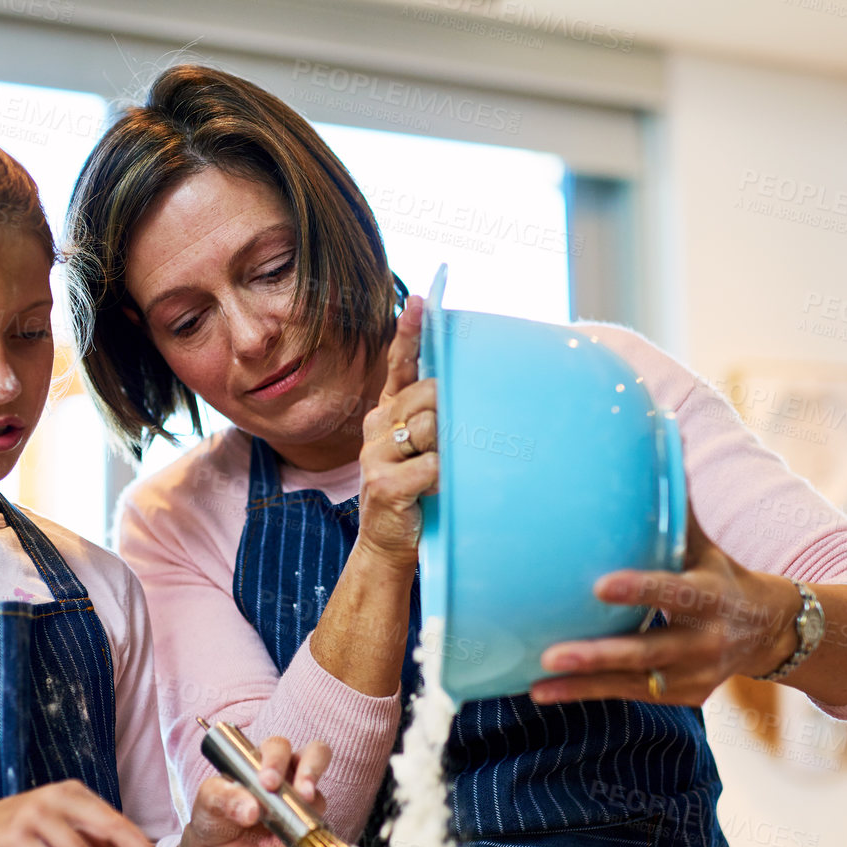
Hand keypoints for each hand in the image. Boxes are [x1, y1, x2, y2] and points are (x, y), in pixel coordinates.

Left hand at [175, 735, 332, 846]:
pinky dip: (291, 837)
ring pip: (318, 796)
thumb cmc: (214, 814)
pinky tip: (270, 845)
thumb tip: (251, 809)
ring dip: (306, 809)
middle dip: (310, 770)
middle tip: (301, 792)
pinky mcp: (300, 829)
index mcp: (261, 760)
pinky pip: (307, 830)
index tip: (268, 782)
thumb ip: (225, 797)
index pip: (279, 747)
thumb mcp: (209, 800)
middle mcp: (286, 775)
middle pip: (315, 754)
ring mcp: (296, 802)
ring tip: (286, 823)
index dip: (278, 760)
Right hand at [356, 295, 435, 569]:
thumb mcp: (424, 448)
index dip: (410, 333)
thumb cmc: (416, 492)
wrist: (388, 545)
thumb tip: (470, 389)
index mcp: (386, 412)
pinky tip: (441, 486)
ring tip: (445, 469)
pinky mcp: (385, 484)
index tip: (421, 302)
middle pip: (427, 394)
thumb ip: (438, 418)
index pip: (398, 365)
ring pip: (432, 426)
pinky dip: (446, 476)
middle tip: (455, 440)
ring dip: (450, 448)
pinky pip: (432, 464)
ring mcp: (376, 455)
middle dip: (450, 411)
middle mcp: (376, 426)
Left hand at [528, 501, 801, 706]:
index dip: (639, 590)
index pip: (672, 591)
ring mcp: (695, 674)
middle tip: (551, 653)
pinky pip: (631, 696)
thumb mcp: (705, 545)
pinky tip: (545, 692)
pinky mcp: (684, 697)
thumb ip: (674, 510)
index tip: (599, 586)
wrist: (771, 631)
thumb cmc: (719, 574)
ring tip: (538, 684)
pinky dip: (588, 695)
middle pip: (647, 651)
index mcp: (710, 595)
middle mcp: (705, 640)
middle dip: (599, 654)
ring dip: (583, 685)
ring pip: (633, 683)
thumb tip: (655, 440)